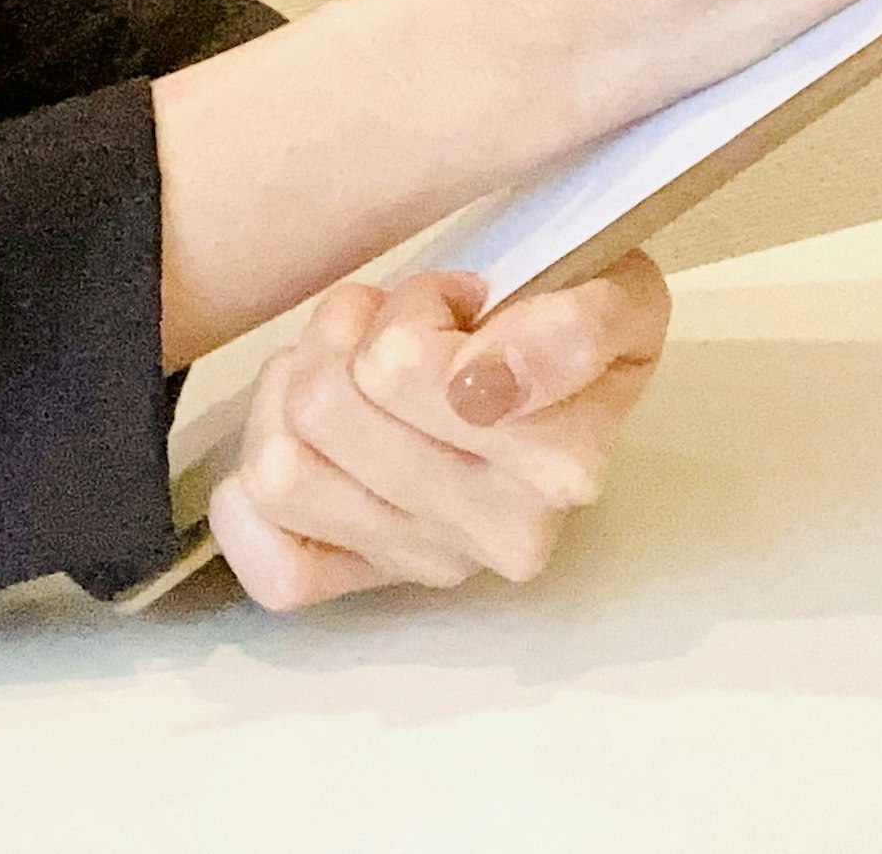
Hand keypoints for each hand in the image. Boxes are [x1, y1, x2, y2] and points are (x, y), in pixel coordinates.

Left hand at [209, 257, 669, 610]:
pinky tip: (311, 432)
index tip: (465, 301)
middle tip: (403, 324)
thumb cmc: (565, 325)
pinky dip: (264, 470)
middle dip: (356, 332)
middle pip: (331, 403)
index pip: (411, 375)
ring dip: (304, 387)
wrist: (552, 385)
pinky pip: (262, 550)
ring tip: (357, 365)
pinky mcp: (355, 585)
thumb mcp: (619, 296)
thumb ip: (579, 327)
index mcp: (562, 465)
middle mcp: (501, 535)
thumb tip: (489, 381)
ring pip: (283, 466)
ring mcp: (423, 564)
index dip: (421, 305)